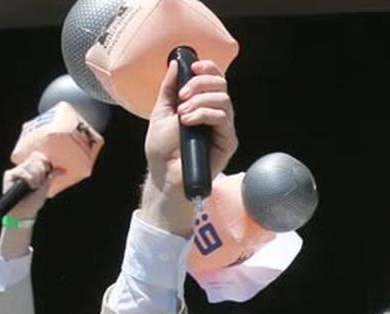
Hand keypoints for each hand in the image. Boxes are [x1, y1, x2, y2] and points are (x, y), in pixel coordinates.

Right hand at [0, 152, 54, 219]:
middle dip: (41, 172)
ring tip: (34, 187)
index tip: (48, 169)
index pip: (38, 157)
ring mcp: (16, 171)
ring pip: (29, 164)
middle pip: (35, 160)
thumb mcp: (46, 186)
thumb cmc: (34, 200)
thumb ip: (52, 175)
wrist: (25, 211)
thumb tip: (63, 170)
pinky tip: (30, 186)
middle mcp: (24, 168)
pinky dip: (28, 178)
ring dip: (35, 177)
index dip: (44, 161)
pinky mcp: (9, 175)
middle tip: (39, 184)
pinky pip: (21, 170)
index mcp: (32, 170)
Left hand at [141, 58, 236, 235]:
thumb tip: (176, 64)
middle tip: (183, 96)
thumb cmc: (163, 148)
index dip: (207, 68)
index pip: (214, 78)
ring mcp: (223, 127)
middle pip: (221, 84)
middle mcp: (216, 113)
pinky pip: (223, 118)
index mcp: (202, 104)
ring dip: (200, 101)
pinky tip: (188, 122)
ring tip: (182, 115)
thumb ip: (169, 88)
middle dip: (200, 84)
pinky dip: (204, 114)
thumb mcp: (161, 111)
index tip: (192, 67)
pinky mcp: (228, 141)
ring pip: (223, 100)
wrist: (164, 174)